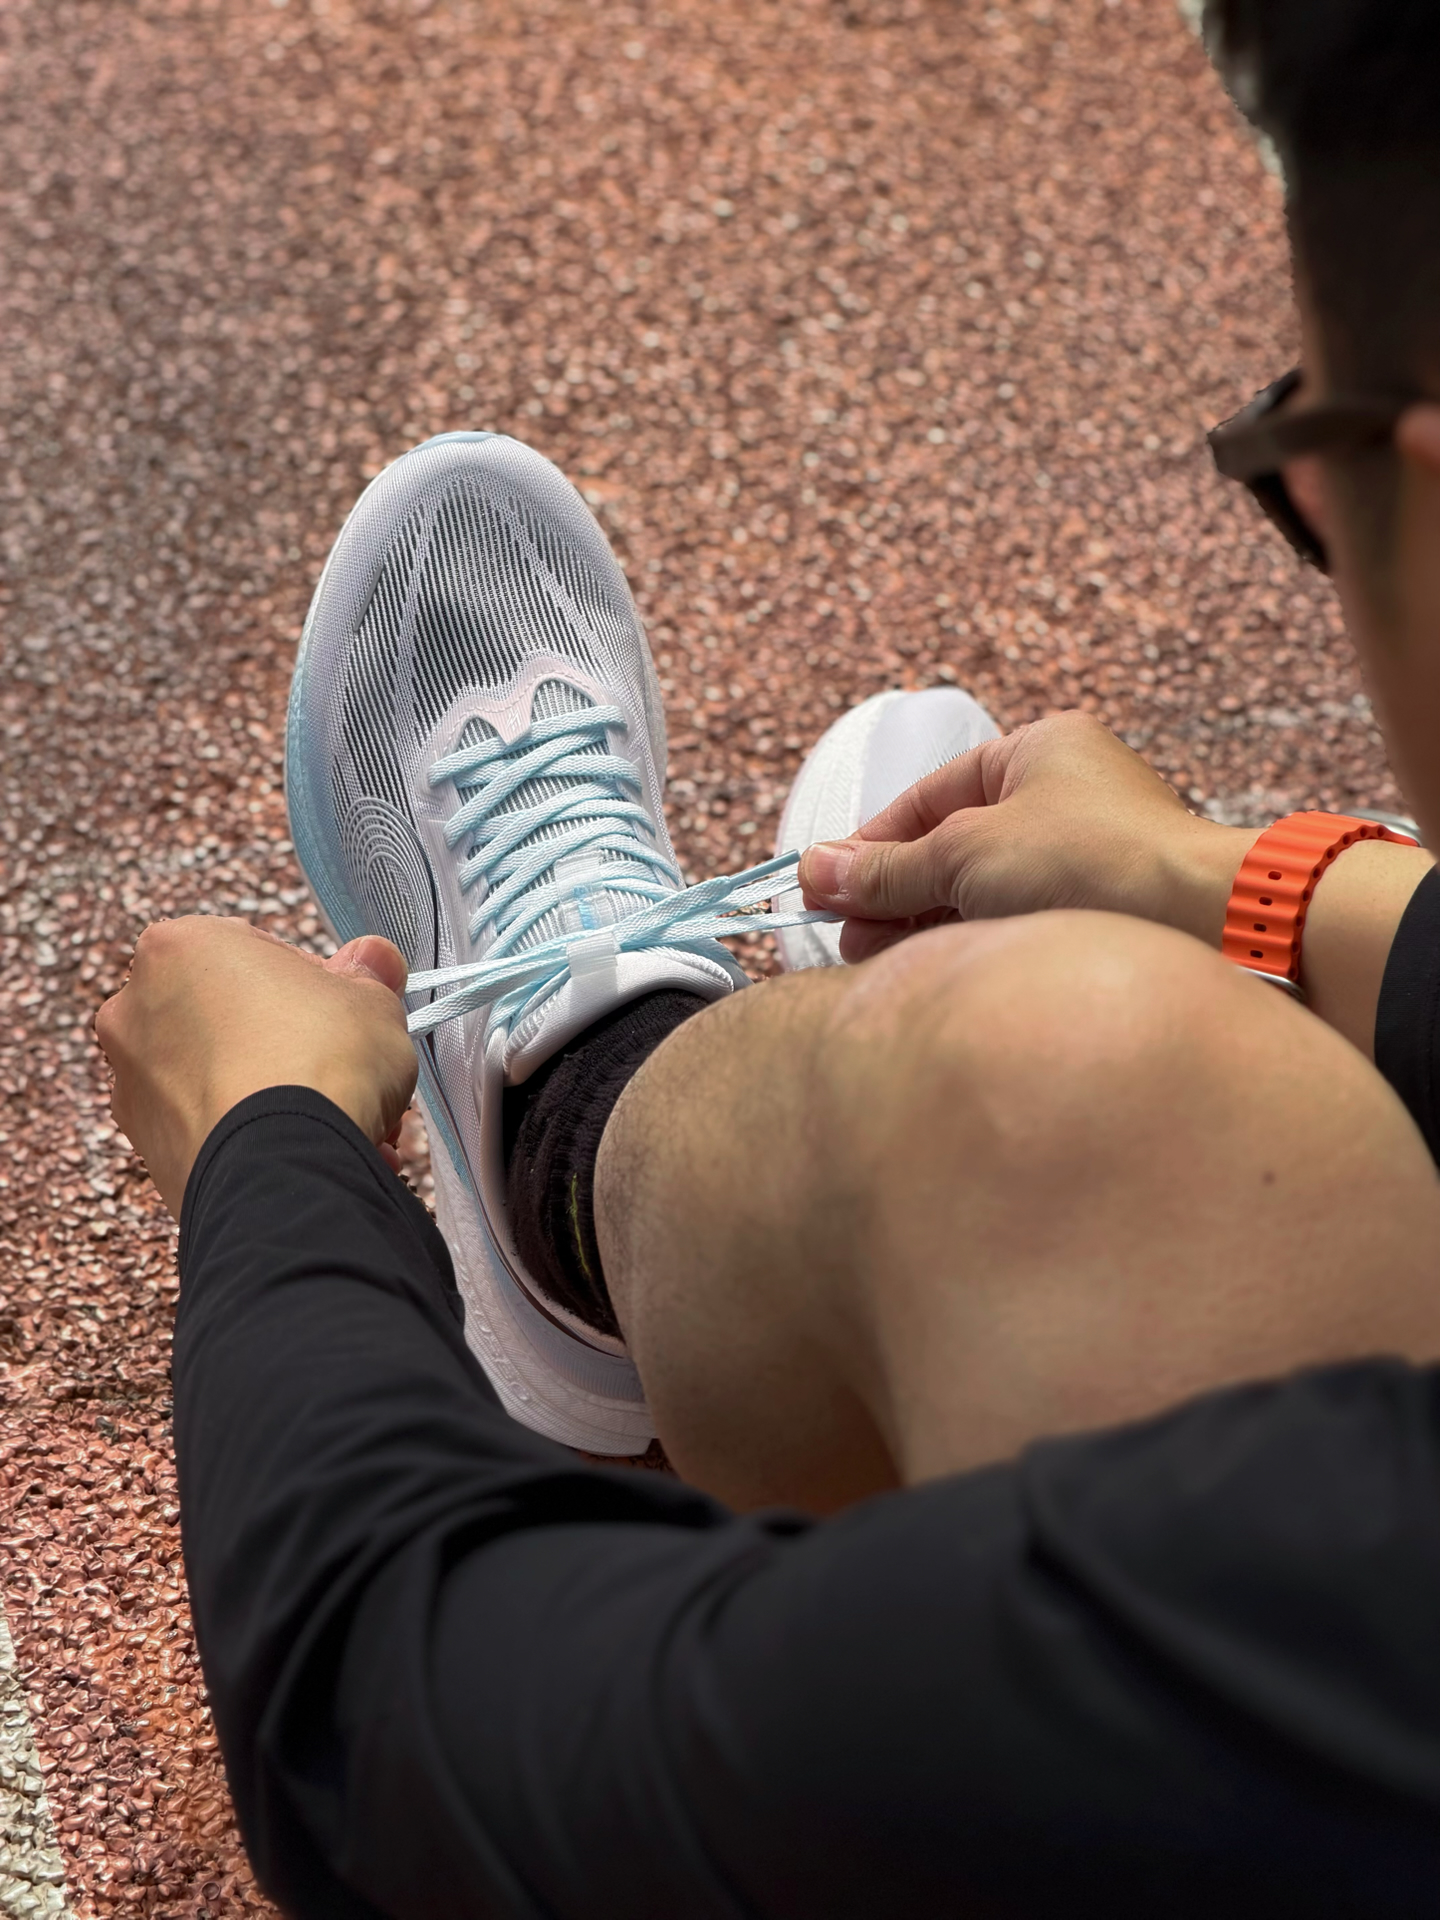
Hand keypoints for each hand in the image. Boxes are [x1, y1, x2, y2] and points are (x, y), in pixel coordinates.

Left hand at [96, 917, 417, 1216]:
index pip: (258, 951)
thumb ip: (369, 974)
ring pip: (223, 1078)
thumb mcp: (371, 999)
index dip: (314, 984)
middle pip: (233, 1016)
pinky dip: (254, 1138)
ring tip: (336, 1121)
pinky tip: (309, 1152)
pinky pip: (212, 1130)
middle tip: (341, 1067)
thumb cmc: (318, 1065)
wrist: (285, 1168)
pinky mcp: (148, 1149)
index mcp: (181, 946)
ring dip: (275, 1094)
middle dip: (289, 1044)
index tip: (343, 1011)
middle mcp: (137, 1009)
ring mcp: (134, 1084)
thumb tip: (375, 960)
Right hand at [798, 711, 1255, 961]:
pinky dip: (976, 940)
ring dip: (931, 923)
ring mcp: (1088, 852)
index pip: (928, 797)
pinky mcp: (1105, 907)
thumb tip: (816, 872)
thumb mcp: (966, 854)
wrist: (1204, 921)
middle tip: (848, 937)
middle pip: (953, 845)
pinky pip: (1020, 918)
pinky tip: (944, 969)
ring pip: (985, 887)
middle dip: (896, 893)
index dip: (871, 847)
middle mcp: (1065, 793)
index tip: (825, 890)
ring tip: (883, 960)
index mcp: (1036, 751)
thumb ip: (888, 868)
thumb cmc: (1093, 862)